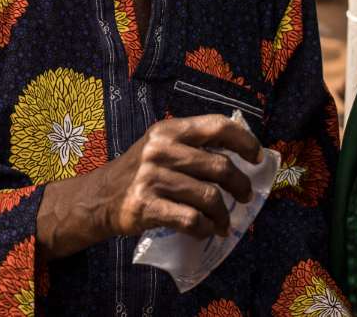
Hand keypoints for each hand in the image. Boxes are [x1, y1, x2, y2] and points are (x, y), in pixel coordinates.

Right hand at [36, 114, 261, 259]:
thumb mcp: (161, 146)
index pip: (217, 126)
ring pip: (209, 197)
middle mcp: (161, 150)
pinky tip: (205, 231)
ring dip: (223, 215)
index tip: (257, 157)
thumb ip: (192, 145)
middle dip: (240, 186)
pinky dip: (205, 229)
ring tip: (224, 222)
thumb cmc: (139, 172)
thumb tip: (239, 156)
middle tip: (245, 197)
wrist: (99, 197)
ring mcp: (152, 178)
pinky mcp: (147, 206)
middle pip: (220, 166)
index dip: (244, 141)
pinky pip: (191, 219)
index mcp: (169, 130)